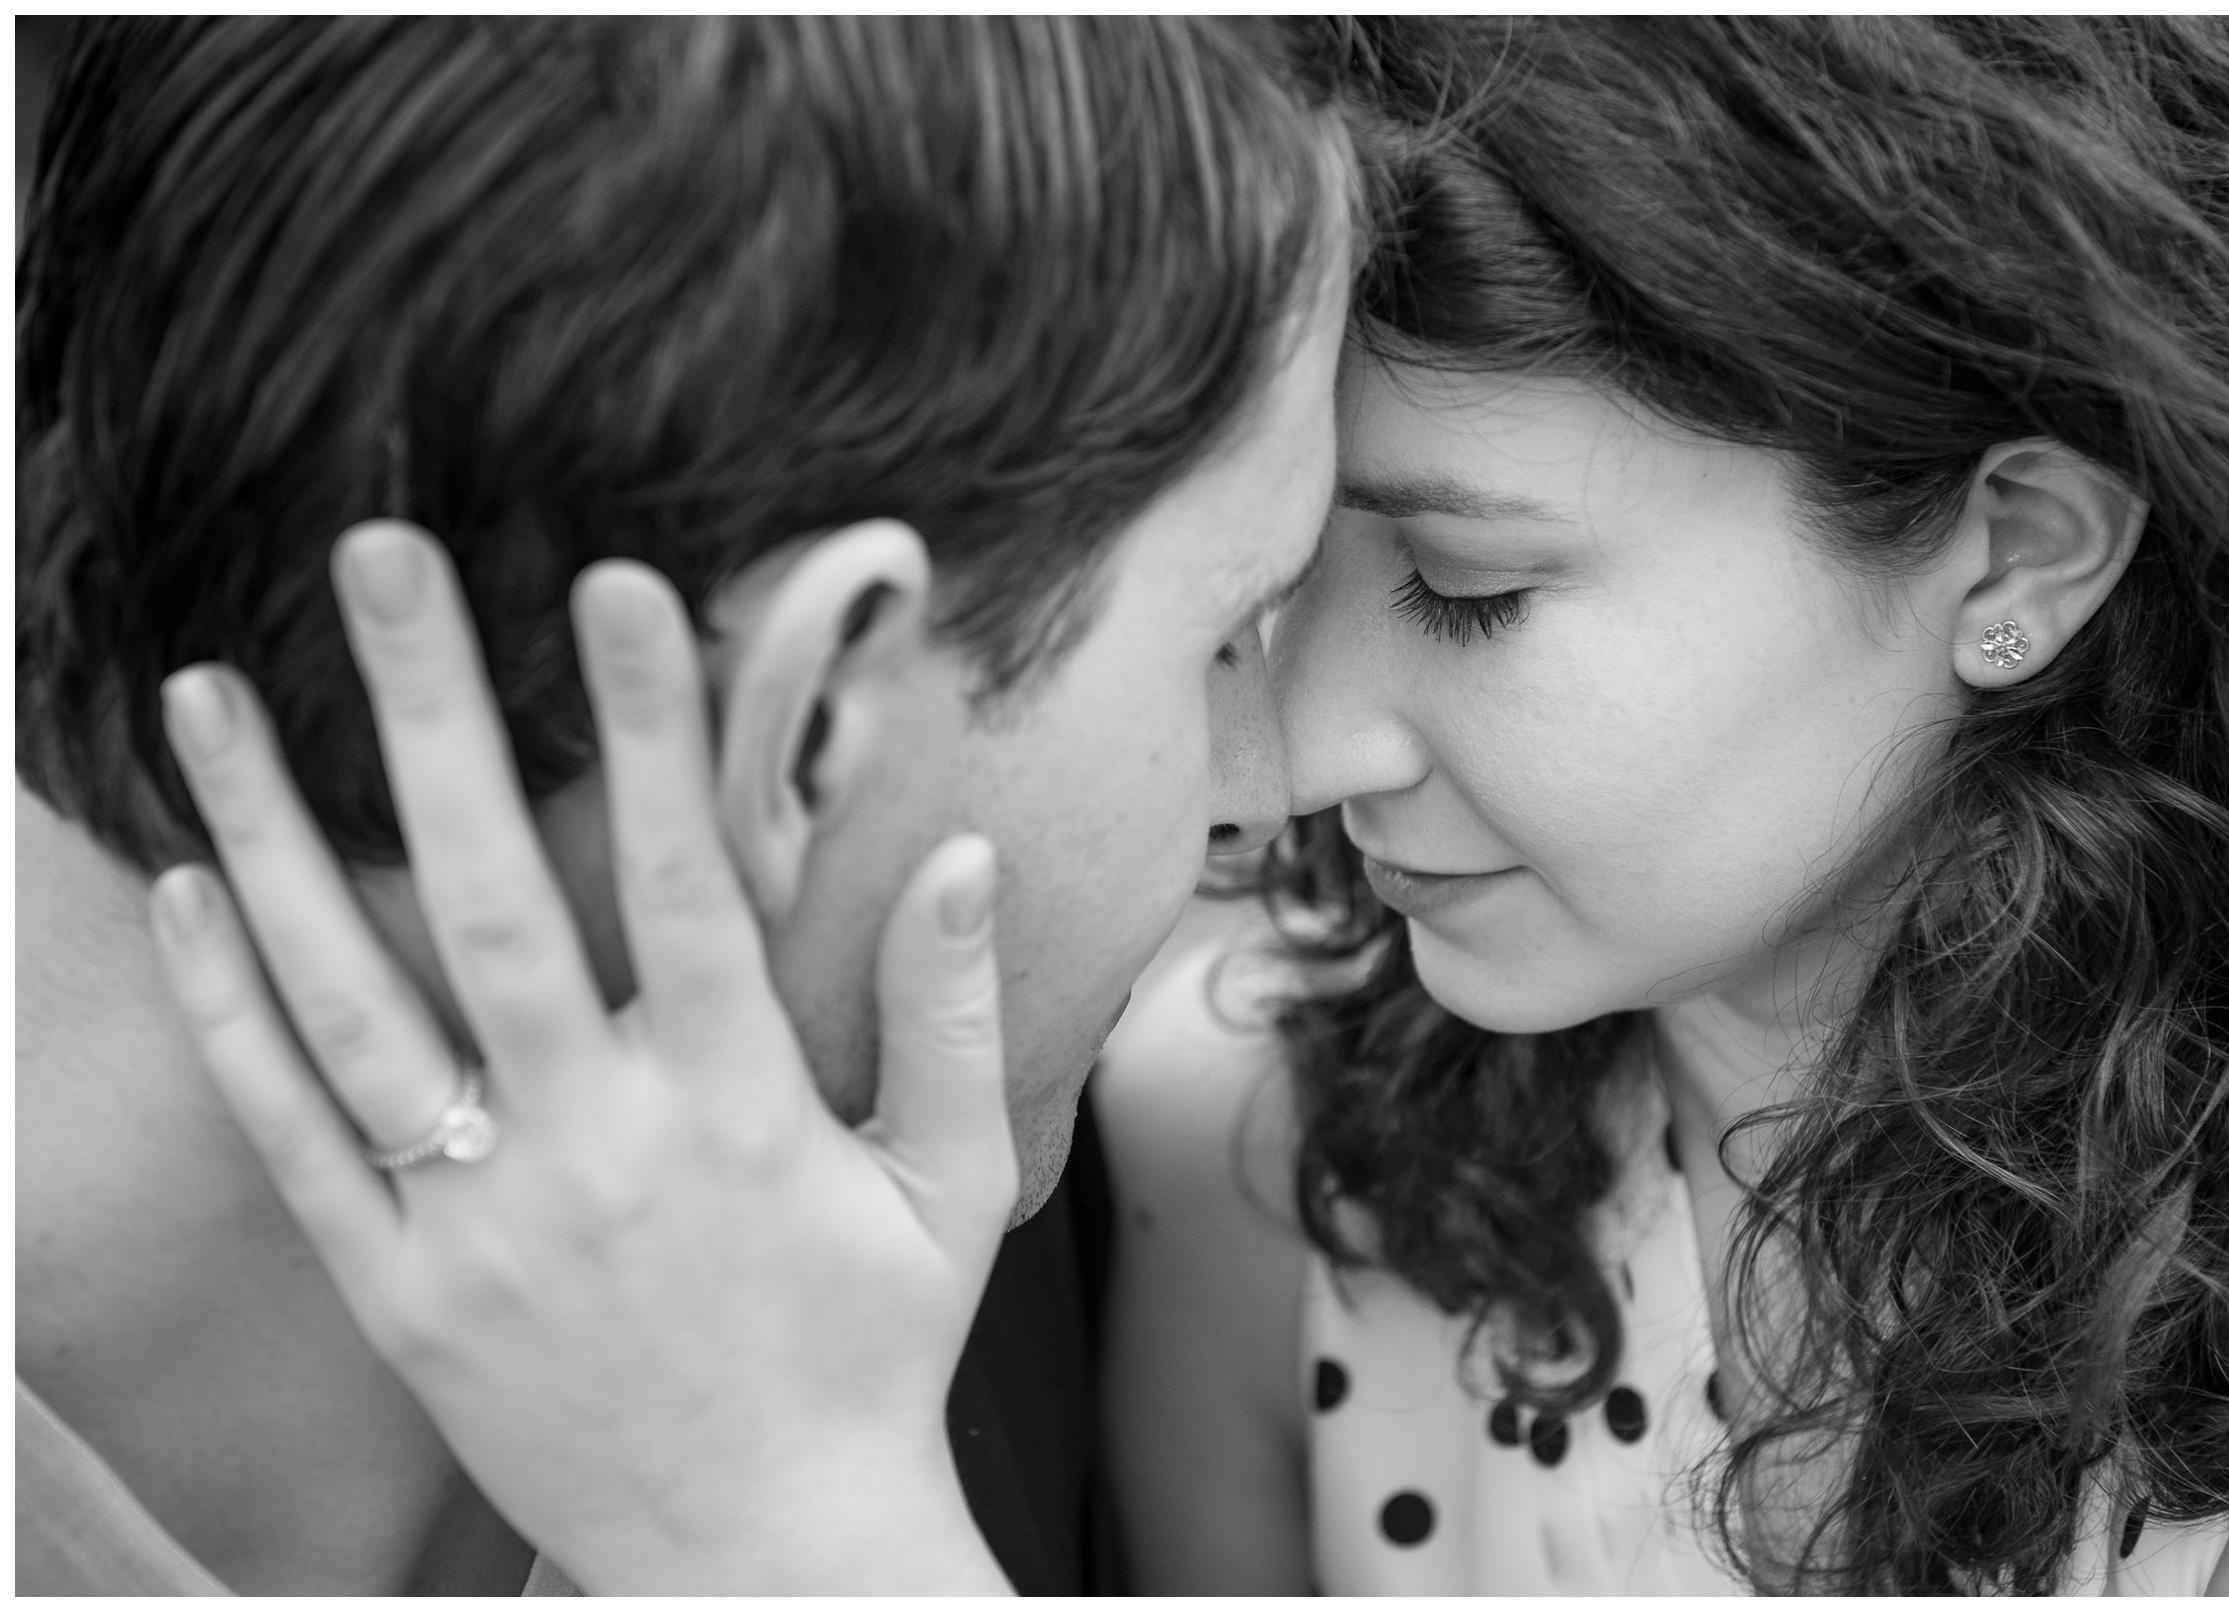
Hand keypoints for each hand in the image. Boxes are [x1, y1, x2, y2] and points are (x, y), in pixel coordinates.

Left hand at [145, 522, 1015, 1593]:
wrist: (762, 1555)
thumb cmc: (869, 1357)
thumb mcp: (951, 1190)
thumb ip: (947, 1014)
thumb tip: (958, 850)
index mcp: (736, 1113)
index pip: (683, 883)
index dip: (647, 727)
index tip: (610, 583)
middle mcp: (594, 1150)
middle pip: (491, 906)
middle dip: (432, 718)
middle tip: (379, 554)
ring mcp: (479, 1223)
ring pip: (353, 1005)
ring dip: (273, 839)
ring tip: (215, 693)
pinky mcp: (400, 1292)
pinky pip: (295, 1140)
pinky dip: (233, 1014)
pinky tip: (188, 891)